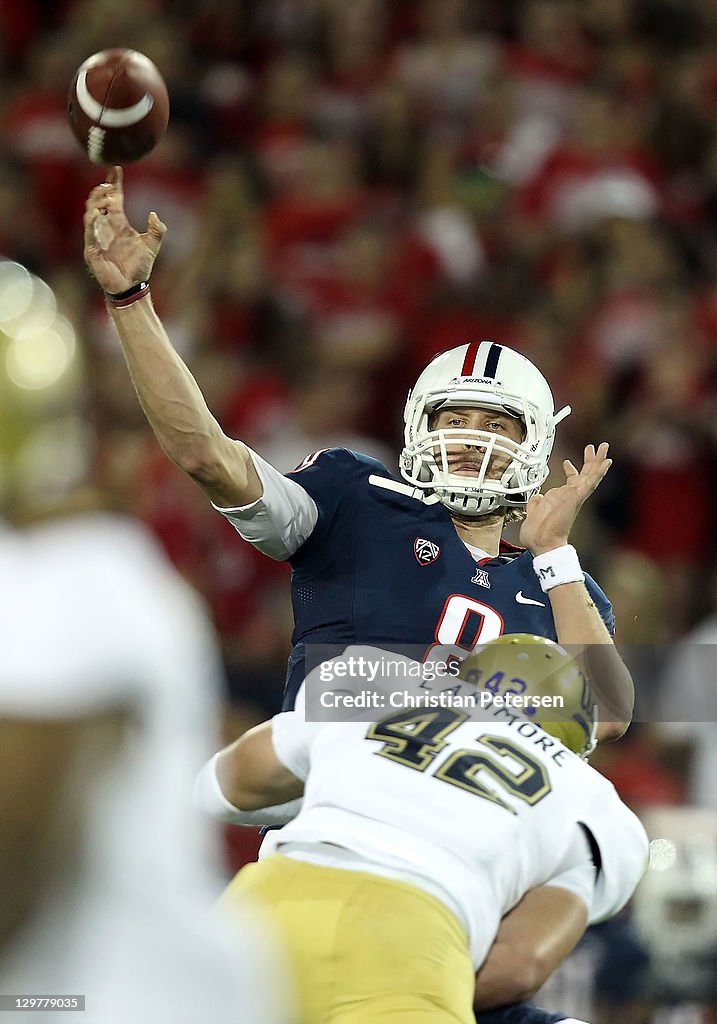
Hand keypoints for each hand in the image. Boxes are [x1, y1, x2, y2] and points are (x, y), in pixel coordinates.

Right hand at [83, 165, 165, 293]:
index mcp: (118, 223)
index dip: (114, 183)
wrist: (131, 287)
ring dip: (96, 204)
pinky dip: (92, 223)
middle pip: (98, 202)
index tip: (116, 169)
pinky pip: (89, 233)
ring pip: (90, 214)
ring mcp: (97, 238)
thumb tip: (154, 214)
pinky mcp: (92, 250)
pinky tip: (97, 214)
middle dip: (102, 192)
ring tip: (104, 196)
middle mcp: (106, 227)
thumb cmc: (139, 267)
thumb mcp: (152, 245)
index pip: (113, 198)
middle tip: (109, 184)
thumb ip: (157, 230)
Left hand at [519, 443, 611, 554]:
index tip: (567, 461)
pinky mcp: (577, 497)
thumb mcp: (532, 513)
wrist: (543, 543)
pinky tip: (606, 463)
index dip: (569, 470)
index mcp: (559, 499)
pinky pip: (590, 482)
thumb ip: (535, 503)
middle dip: (590, 460)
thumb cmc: (538, 535)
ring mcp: (574, 496)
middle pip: (584, 474)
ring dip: (597, 461)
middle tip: (595, 447)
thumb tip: (536, 496)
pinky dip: (599, 472)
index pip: (569, 482)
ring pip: (590, 475)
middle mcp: (569, 496)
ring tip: (603, 448)